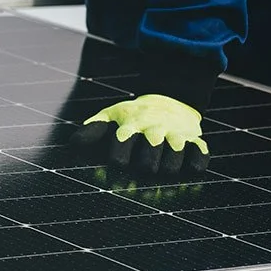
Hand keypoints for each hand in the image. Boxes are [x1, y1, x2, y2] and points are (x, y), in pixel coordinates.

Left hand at [72, 94, 209, 174]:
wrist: (170, 99)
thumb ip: (91, 131)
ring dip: (165, 172)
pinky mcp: (196, 141)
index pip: (120, 152)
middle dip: (142, 170)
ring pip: (172, 167)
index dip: (117, 161)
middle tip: (142, 167)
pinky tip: (186, 165)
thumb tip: (72, 145)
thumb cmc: (132, 116)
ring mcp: (177, 136)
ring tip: (161, 166)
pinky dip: (193, 167)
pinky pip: (198, 160)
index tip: (117, 165)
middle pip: (147, 165)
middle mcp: (154, 130)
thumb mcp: (110, 117)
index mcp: (130, 127)